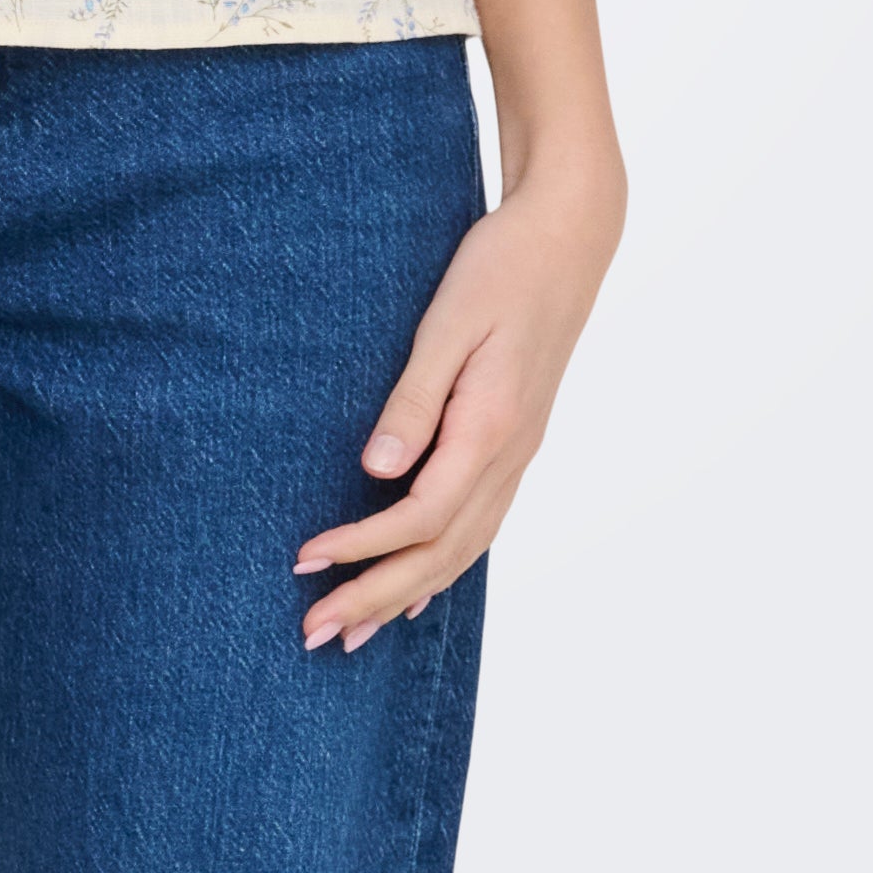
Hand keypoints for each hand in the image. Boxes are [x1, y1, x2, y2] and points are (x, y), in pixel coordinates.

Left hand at [294, 156, 622, 651]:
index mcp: (489, 429)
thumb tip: (375, 472)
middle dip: (375, 597)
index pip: (418, 517)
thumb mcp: (448, 323)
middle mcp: (509, 456)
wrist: (568, 238)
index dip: (360, 548)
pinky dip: (445, 566)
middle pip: (439, 553)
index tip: (305, 562)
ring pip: (464, 550)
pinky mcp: (516, 443)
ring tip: (356, 631)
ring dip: (407, 594)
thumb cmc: (502, 268)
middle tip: (314, 634)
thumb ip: (414, 400)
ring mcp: (519, 454)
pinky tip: (420, 589)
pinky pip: (480, 526)